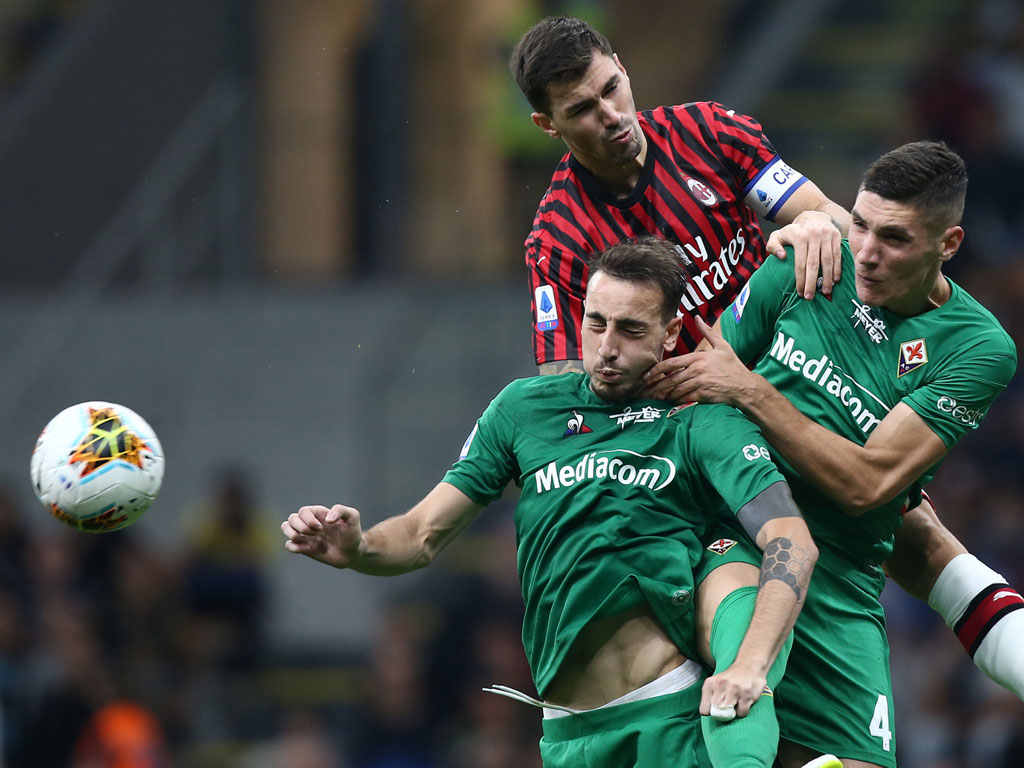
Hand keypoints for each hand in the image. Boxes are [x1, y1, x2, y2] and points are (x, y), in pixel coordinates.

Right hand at [282, 504, 363, 567]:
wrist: (353, 553)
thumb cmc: (353, 533)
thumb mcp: (353, 517)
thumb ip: (341, 511)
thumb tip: (327, 519)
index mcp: (319, 514)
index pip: (303, 511)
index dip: (309, 520)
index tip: (322, 528)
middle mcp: (310, 523)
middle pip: (291, 518)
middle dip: (300, 527)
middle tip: (315, 534)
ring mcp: (306, 536)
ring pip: (285, 528)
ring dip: (292, 534)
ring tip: (305, 540)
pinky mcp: (304, 548)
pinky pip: (288, 545)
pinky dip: (293, 547)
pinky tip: (306, 549)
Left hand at [643, 317, 758, 405]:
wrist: (744, 386)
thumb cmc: (733, 366)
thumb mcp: (722, 346)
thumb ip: (707, 332)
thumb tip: (697, 318)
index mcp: (698, 357)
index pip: (671, 364)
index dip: (655, 370)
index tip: (646, 375)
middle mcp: (697, 370)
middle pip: (670, 379)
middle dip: (655, 385)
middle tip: (644, 390)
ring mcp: (700, 383)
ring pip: (675, 390)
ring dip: (663, 394)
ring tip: (652, 397)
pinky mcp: (703, 395)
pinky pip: (684, 398)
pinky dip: (675, 400)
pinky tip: (668, 401)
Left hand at [699, 661, 766, 719]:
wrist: (749, 665)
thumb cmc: (731, 678)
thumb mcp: (716, 683)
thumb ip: (711, 697)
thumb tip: (710, 714)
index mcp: (710, 684)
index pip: (704, 709)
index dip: (711, 713)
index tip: (716, 711)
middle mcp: (720, 685)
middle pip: (716, 712)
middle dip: (722, 714)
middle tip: (727, 708)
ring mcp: (734, 689)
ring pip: (728, 713)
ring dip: (733, 713)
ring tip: (735, 704)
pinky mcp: (746, 694)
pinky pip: (741, 712)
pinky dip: (742, 711)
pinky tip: (743, 702)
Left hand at [766, 210, 841, 298]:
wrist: (814, 216)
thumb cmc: (794, 231)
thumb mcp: (779, 235)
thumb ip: (773, 246)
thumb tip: (781, 257)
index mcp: (799, 236)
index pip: (800, 263)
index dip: (800, 279)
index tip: (800, 292)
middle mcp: (814, 235)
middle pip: (814, 264)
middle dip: (812, 282)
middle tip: (810, 297)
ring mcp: (827, 235)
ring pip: (828, 260)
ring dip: (827, 278)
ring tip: (825, 292)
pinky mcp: (837, 236)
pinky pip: (838, 255)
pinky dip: (837, 269)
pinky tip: (835, 280)